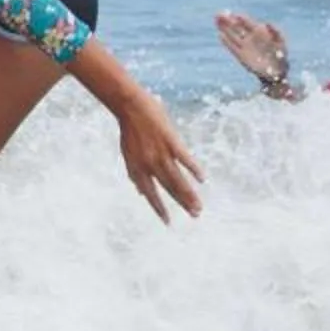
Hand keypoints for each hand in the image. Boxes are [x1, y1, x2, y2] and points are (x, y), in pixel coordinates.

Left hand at [114, 87, 205, 222]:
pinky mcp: (171, 141)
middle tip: (195, 216)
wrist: (130, 107)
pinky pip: (184, 158)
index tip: (168, 223)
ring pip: (177, 178)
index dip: (159, 209)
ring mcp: (160, 153)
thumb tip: (140, 193)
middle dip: (182, 203)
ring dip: (189, 194)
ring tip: (199, 206)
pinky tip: (202, 179)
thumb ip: (134, 175)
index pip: (150, 194)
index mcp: (137, 169)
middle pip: (168, 188)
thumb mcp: (127, 156)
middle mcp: (149, 164)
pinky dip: (194, 169)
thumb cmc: (129, 132)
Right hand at [213, 10, 289, 86]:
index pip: (247, 23)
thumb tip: (267, 23)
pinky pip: (232, 47)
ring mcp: (245, 47)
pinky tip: (220, 35)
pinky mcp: (241, 56)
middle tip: (218, 14)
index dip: (240, 18)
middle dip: (227, 20)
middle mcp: (250, 38)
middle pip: (236, 27)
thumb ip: (275, 32)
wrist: (277, 72)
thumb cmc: (281, 56)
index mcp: (260, 32)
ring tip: (216, 21)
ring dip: (224, 28)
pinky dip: (226, 42)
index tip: (233, 14)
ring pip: (232, 35)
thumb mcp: (281, 43)